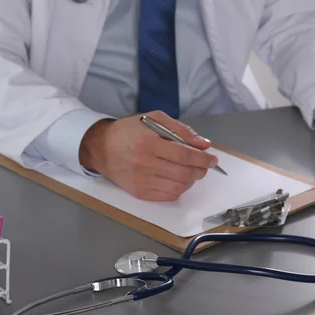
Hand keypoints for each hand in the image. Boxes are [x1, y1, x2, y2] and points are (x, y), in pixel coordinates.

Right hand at [79, 111, 217, 200]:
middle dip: (200, 170)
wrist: (101, 148)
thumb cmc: (129, 131)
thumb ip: (181, 130)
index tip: (212, 159)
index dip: (203, 159)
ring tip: (191, 171)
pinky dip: (179, 189)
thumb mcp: (154, 119)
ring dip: (191, 181)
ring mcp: (141, 181)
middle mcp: (145, 164)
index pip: (185, 155)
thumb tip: (203, 144)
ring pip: (178, 187)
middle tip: (205, 165)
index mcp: (149, 143)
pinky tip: (178, 179)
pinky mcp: (139, 193)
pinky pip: (168, 196)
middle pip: (184, 173)